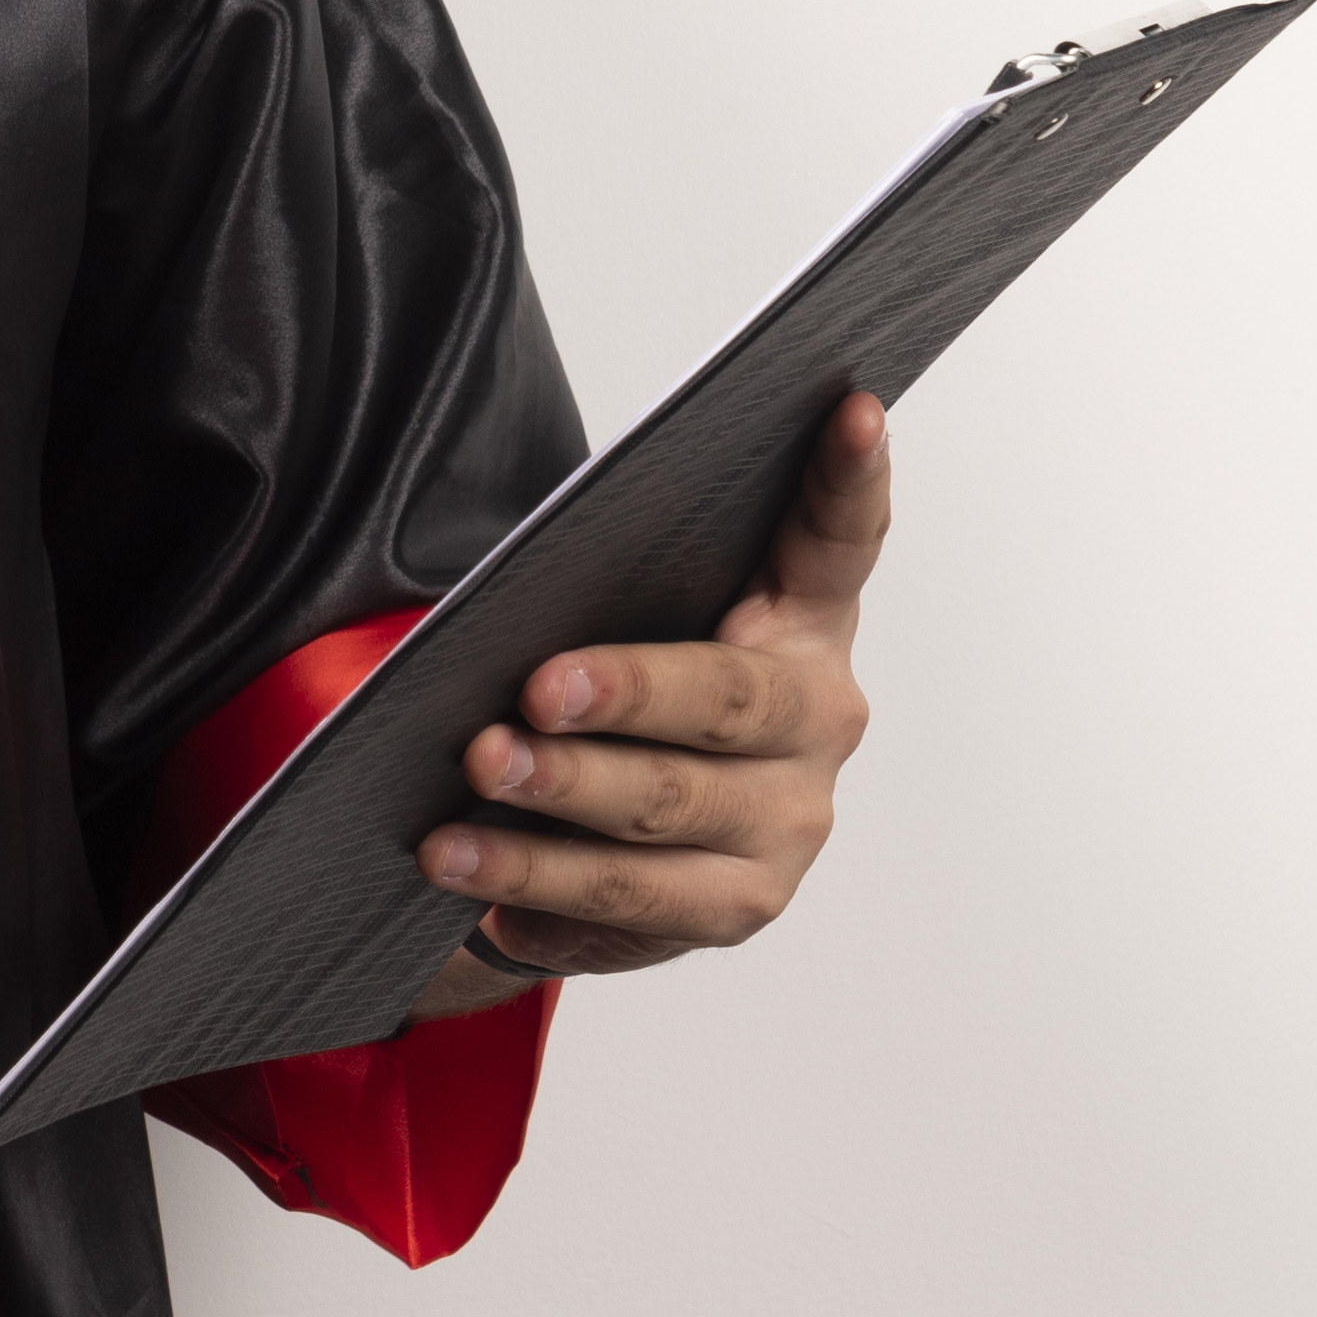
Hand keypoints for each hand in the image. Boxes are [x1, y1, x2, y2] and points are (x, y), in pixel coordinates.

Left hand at [414, 385, 888, 987]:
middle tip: (534, 689)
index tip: (852, 404)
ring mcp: (785, 826)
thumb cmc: (626, 690)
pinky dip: (539, 892)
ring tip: (465, 795)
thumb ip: (617, 584)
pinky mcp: (733, 913)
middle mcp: (820, 720)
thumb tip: (522, 590)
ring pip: (662, 817)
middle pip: (726, 700)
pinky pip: (625, 910)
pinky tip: (476, 883)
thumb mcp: (638, 619)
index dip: (849, 475)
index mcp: (805, 619)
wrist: (634, 844)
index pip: (839, 537)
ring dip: (554, 811)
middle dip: (626, 695)